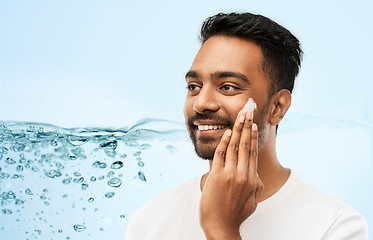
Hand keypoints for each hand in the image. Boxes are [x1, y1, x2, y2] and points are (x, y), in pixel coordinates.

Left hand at [199, 110, 264, 239]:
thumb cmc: (236, 214)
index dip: (253, 136)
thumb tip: (255, 172)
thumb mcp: (253, 200)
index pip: (252, 152)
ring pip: (234, 147)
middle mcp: (243, 174)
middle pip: (245, 145)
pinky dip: (224, 142)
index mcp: (252, 179)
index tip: (254, 124)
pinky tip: (227, 132)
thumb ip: (256, 184)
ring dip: (237, 129)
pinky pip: (220, 155)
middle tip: (248, 112)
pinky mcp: (217, 176)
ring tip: (240, 116)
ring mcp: (230, 175)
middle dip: (247, 126)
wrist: (221, 226)